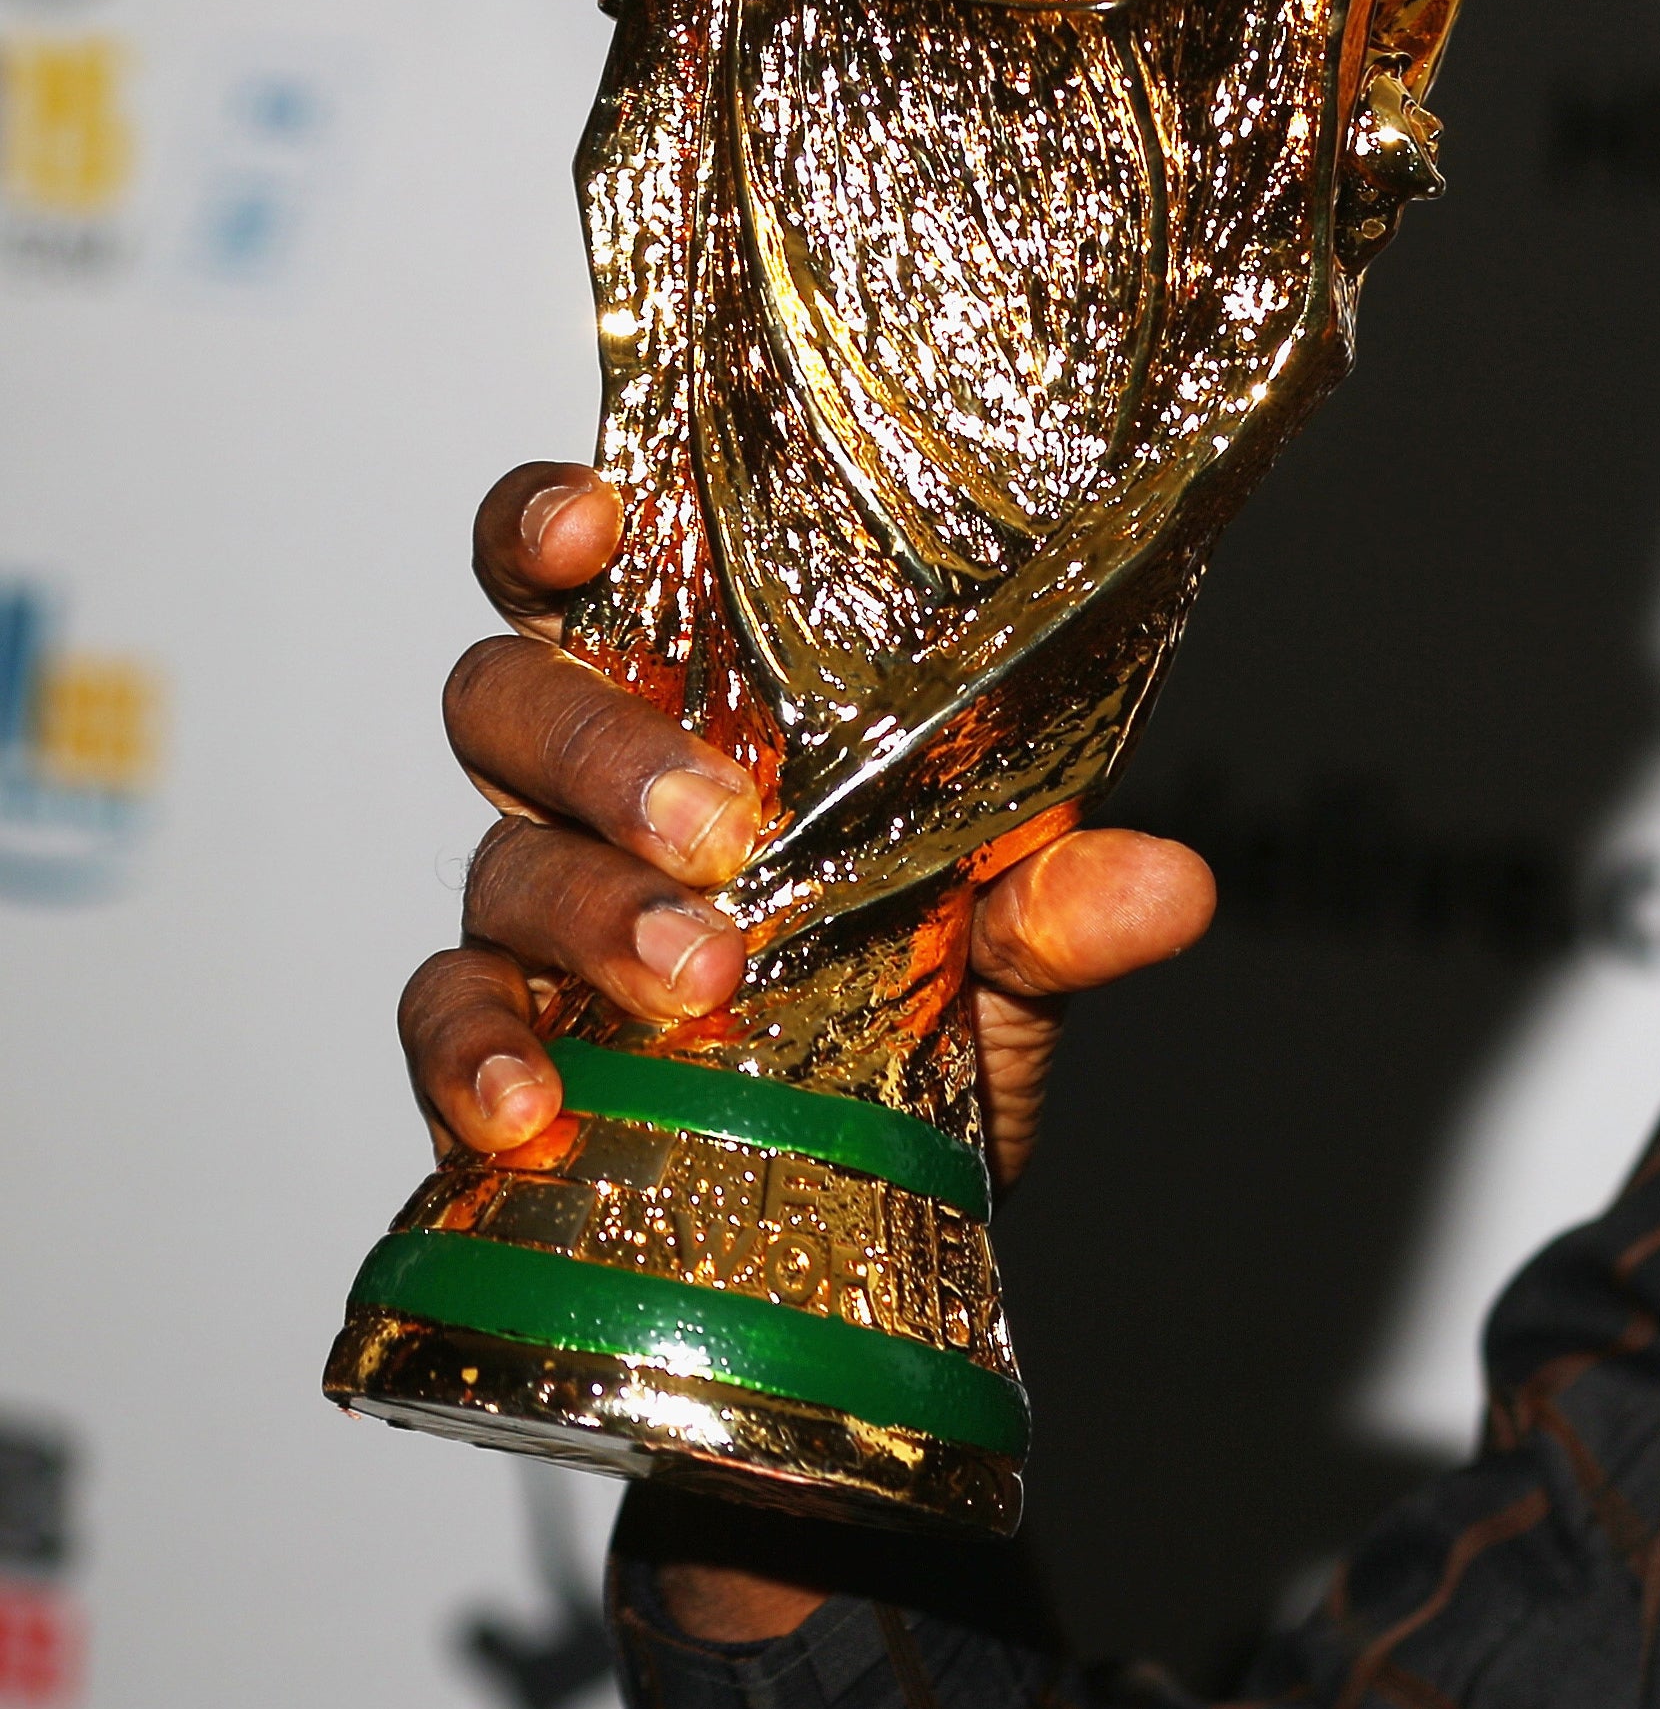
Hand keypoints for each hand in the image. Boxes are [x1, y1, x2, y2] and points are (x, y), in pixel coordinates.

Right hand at [403, 464, 1214, 1643]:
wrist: (894, 1186)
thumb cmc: (937, 995)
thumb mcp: (1025, 939)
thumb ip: (1070, 900)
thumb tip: (1164, 887)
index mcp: (707, 696)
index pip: (587, 568)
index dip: (557, 522)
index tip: (599, 523)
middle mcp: (599, 786)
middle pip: (511, 701)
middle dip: (605, 748)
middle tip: (724, 827)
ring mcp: (543, 907)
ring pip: (500, 863)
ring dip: (588, 914)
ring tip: (698, 976)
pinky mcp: (514, 1036)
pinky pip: (445, 1021)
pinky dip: (475, 1058)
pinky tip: (529, 1107)